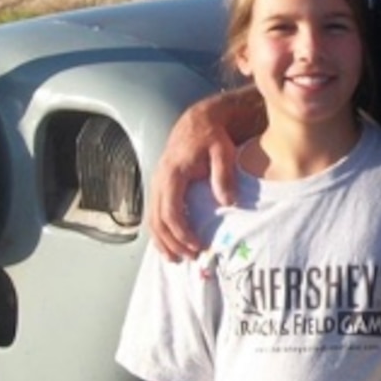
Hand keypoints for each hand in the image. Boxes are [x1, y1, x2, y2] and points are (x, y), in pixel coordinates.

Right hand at [146, 95, 247, 259]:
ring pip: (152, 219)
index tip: (198, 246)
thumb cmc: (213, 137)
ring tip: (177, 259)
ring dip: (163, 242)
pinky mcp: (160, 187)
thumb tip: (227, 202)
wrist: (199, 122)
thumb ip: (224, 176)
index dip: (182, 233)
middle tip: (191, 258)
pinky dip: (160, 232)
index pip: (171, 211)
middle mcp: (159, 180)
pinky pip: (155, 213)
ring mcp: (157, 183)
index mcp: (172, 173)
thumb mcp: (223, 152)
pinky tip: (170, 245)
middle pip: (158, 220)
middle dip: (172, 243)